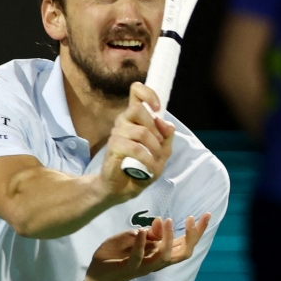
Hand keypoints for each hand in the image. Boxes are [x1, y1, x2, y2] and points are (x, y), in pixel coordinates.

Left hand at [82, 214, 211, 280]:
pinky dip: (140, 244)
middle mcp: (156, 262)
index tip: (206, 215)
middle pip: (182, 253)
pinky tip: (142, 230)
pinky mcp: (127, 268)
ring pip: (164, 257)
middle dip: (192, 237)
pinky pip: (137, 258)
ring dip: (168, 239)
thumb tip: (163, 220)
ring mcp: (143, 267)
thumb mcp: (134, 237)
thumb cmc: (117, 254)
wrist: (97, 274)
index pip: (185, 244)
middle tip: (193, 219)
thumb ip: (150, 232)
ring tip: (168, 220)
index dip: (197, 231)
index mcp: (160, 253)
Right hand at [99, 83, 174, 200]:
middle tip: (160, 145)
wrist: (122, 189)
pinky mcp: (113, 147)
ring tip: (156, 162)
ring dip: (154, 148)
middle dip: (155, 129)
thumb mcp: (161, 153)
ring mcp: (116, 133)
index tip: (156, 107)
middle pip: (137, 109)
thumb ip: (166, 136)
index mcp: (134, 117)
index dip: (147, 93)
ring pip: (140, 131)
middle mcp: (123, 121)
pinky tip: (150, 168)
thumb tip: (166, 123)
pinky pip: (135, 148)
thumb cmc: (140, 168)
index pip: (135, 91)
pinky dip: (147, 159)